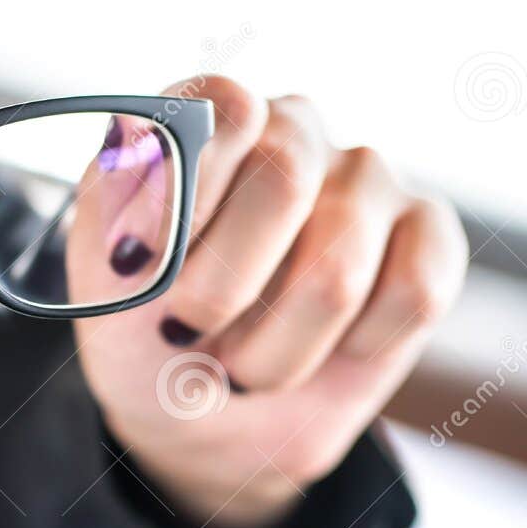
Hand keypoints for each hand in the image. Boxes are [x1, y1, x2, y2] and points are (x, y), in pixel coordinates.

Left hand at [69, 76, 466, 527]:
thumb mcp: (100, 281)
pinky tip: (320, 348)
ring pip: (339, 265)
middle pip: (284, 179)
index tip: (141, 264)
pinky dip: (353, 349)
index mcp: (205, 119)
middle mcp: (289, 129)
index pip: (222, 107)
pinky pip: (414, 294)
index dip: (187, 195)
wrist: (195, 419)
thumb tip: (142, 131)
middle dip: (220, 290)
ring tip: (241, 360)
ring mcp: (366, 178)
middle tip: (184, 332)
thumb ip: (117, 203)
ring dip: (275, 349)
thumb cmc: (142, 335)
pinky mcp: (426, 234)